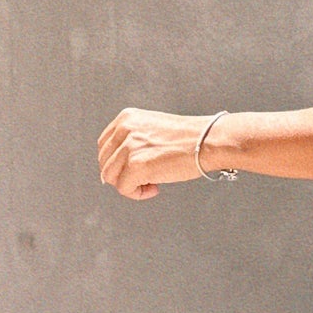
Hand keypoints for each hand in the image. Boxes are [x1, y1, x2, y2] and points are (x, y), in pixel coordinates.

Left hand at [97, 108, 216, 200]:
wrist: (208, 141)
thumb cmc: (191, 139)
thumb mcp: (155, 129)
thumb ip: (136, 140)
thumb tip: (122, 166)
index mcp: (127, 118)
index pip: (104, 145)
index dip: (116, 163)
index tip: (131, 170)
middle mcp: (124, 129)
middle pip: (104, 162)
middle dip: (121, 176)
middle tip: (142, 180)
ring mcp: (129, 147)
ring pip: (111, 177)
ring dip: (130, 186)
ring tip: (151, 183)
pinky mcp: (136, 165)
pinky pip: (124, 189)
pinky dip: (138, 194)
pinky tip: (155, 188)